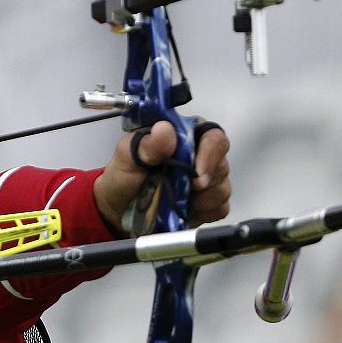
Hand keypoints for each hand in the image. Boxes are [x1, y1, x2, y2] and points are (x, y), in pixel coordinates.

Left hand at [93, 120, 230, 235]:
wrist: (119, 208)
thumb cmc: (124, 177)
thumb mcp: (127, 156)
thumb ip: (147, 144)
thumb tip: (165, 129)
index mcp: (183, 134)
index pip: (213, 136)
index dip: (210, 153)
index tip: (195, 172)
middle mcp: (201, 154)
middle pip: (222, 164)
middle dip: (202, 181)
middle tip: (180, 189)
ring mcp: (208, 179)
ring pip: (222, 189)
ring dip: (198, 199)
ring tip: (174, 198)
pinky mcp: (210, 203)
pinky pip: (220, 208)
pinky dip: (202, 213)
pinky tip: (184, 209)